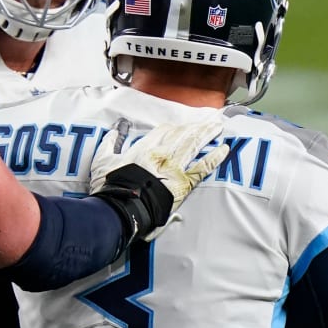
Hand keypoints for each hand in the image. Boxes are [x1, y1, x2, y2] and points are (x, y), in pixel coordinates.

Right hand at [90, 115, 228, 241]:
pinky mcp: (184, 183)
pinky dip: (214, 157)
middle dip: (198, 126)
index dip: (174, 127)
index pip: (164, 131)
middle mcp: (163, 154)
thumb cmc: (112, 187)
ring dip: (208, 133)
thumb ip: (109, 143)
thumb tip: (114, 132)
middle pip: (184, 134)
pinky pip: (203, 167)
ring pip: (195, 144)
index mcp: (145, 148)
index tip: (181, 126)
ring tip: (219, 125)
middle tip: (211, 119)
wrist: (122, 209)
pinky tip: (224, 150)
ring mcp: (175, 168)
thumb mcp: (103, 161)